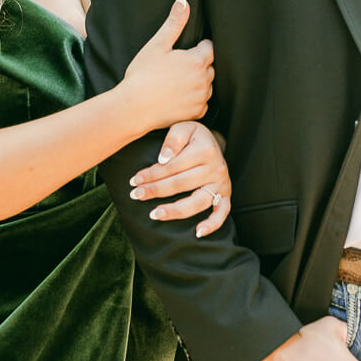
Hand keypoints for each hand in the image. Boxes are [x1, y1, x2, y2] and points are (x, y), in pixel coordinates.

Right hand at [121, 0, 213, 135]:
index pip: (209, 47)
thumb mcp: (157, 44)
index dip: (197, 47)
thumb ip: (174, 22)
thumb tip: (183, 0)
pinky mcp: (197, 113)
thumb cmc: (142, 75)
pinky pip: (202, 103)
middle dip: (199, 64)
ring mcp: (201, 98)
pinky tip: (179, 96)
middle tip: (178, 66)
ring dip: (198, 81)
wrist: (133, 108)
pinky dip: (195, 99)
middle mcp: (204, 80)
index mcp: (197, 60)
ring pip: (207, 85)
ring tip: (178, 81)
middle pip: (209, 66)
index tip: (184, 51)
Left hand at [128, 121, 230, 235]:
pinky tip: (198, 233)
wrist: (213, 141)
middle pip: (180, 184)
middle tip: (136, 195)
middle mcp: (216, 168)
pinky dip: (212, 224)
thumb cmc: (193, 136)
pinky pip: (222, 213)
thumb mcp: (184, 127)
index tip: (134, 180)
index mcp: (205, 150)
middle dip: (155, 190)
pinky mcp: (225, 195)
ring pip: (197, 202)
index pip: (173, 166)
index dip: (151, 174)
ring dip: (174, 211)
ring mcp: (222, 183)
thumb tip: (163, 159)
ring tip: (155, 214)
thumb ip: (173, 140)